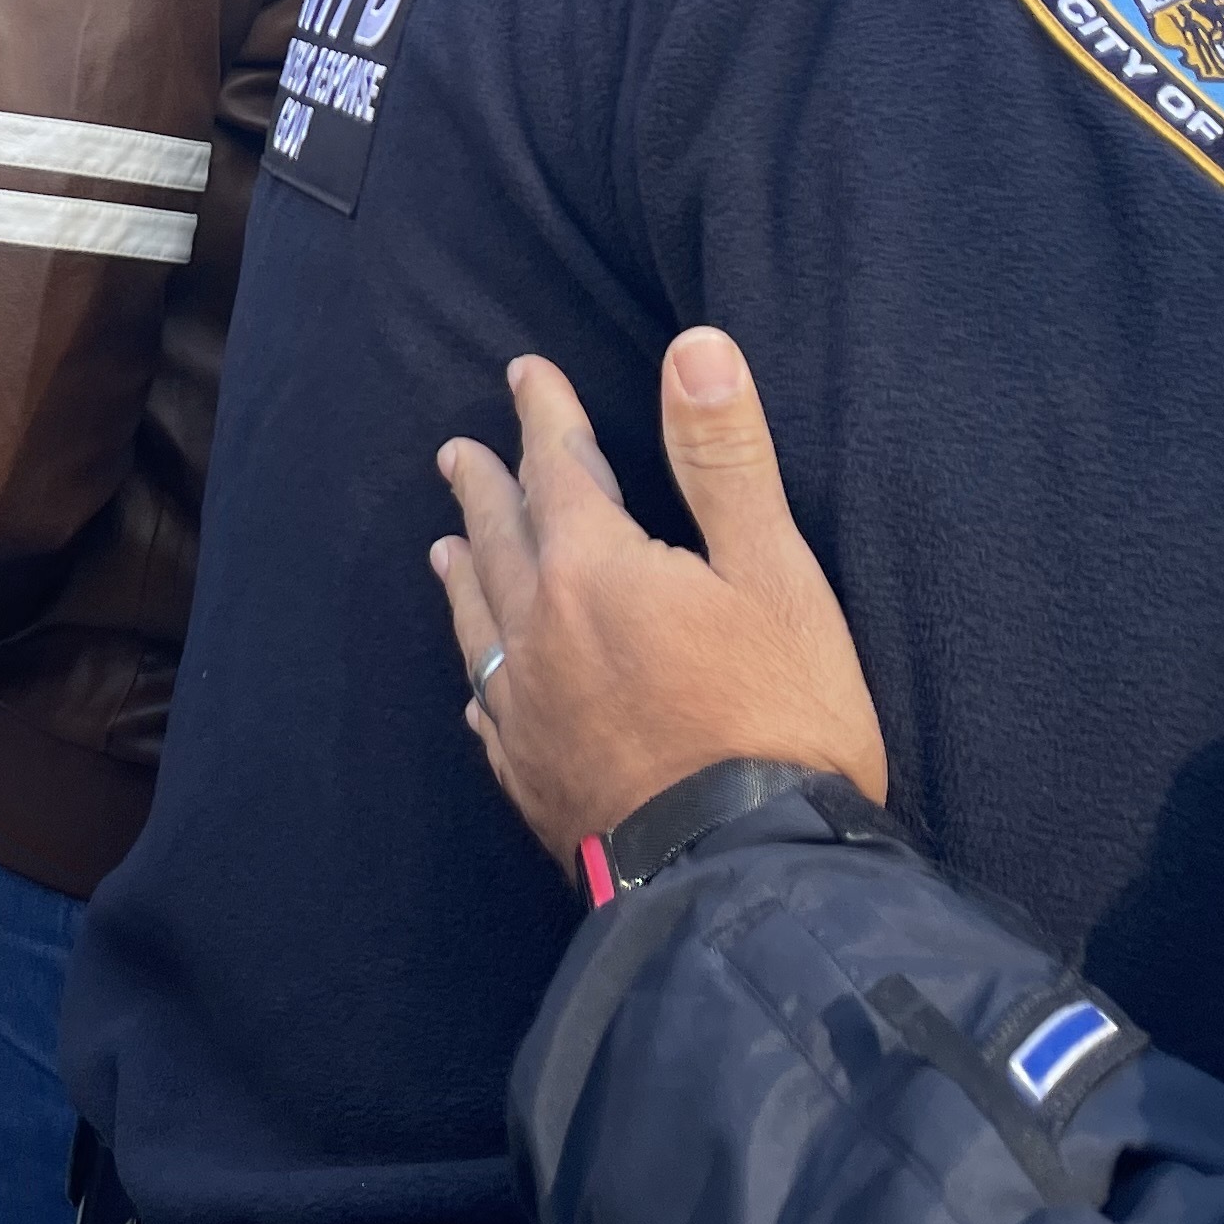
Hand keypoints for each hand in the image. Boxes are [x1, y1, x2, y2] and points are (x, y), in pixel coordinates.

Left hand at [431, 338, 886, 862]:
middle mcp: (538, 631)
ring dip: (465, 571)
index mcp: (594, 569)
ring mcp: (525, 711)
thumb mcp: (775, 575)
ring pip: (479, 619)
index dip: (544, 413)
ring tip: (446, 548)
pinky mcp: (530, 779)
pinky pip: (486, 706)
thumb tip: (695, 347)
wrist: (743, 876)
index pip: (557, 466)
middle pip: (500, 535)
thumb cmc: (778, 720)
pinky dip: (479, 671)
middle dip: (486, 484)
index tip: (524, 374)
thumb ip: (725, 459)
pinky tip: (480, 685)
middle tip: (460, 453)